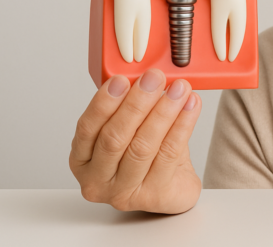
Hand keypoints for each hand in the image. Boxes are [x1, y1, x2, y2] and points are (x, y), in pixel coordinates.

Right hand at [69, 68, 201, 212]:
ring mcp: (124, 193)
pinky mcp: (153, 196)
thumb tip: (144, 75)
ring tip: (179, 89)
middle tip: (154, 78)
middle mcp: (97, 180)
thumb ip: (130, 106)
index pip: (87, 129)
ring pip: (143, 147)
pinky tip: (190, 106)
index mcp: (83, 159)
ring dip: (163, 112)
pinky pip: (169, 154)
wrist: (172, 185)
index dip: (104, 102)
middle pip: (115, 138)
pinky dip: (182, 125)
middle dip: (137, 104)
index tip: (122, 79)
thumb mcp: (131, 128)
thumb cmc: (148, 153)